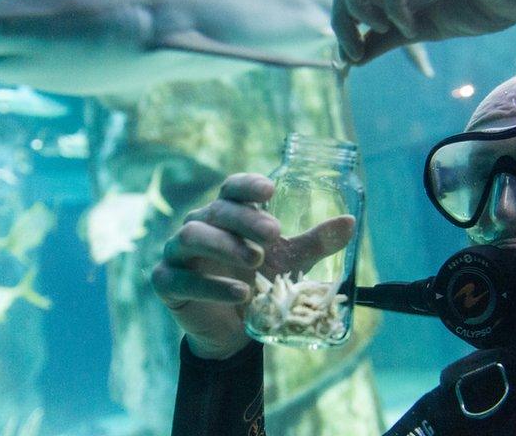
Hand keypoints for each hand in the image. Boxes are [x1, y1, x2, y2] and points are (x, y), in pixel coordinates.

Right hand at [151, 173, 354, 359]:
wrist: (234, 330)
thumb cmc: (259, 281)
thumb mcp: (291, 262)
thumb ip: (315, 242)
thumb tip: (349, 222)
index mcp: (227, 214)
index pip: (231, 188)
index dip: (247, 185)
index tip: (269, 190)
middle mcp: (199, 225)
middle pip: (216, 211)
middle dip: (245, 220)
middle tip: (274, 234)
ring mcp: (177, 253)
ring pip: (191, 236)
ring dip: (225, 246)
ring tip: (256, 261)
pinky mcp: (166, 282)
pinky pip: (181, 277)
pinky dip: (211, 285)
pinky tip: (239, 293)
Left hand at [332, 0, 515, 63]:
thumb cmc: (479, 7)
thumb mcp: (420, 28)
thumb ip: (385, 37)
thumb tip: (350, 58)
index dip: (342, 17)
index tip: (351, 54)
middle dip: (344, 14)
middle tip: (358, 48)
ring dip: (364, 7)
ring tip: (393, 30)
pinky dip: (395, 8)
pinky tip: (415, 25)